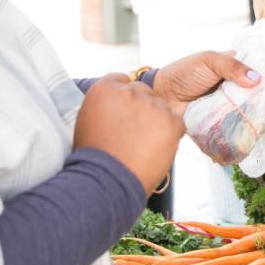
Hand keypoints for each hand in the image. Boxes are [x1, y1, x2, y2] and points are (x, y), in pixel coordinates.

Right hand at [74, 76, 182, 192]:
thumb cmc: (93, 159)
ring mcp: (152, 105)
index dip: (124, 99)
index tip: (124, 112)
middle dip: (141, 109)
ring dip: (157, 121)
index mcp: (105, 89)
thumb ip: (105, 107)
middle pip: (143, 92)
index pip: (121, 82)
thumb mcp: (87, 122)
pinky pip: (177, 122)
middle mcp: (129, 92)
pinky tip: (156, 149)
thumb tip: (117, 107)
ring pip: (161, 107)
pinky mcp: (171, 121)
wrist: (106, 183)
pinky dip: (171, 134)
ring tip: (144, 146)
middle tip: (135, 133)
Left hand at [152, 51, 258, 113]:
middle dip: (264, 95)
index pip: (256, 67)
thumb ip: (232, 66)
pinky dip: (244, 123)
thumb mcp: (208, 61)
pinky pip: (237, 121)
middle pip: (255, 89)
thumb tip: (256, 79)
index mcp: (232, 64)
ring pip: (248, 106)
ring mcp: (228, 102)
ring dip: (255, 110)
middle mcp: (233, 83)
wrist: (162, 97)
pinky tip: (254, 126)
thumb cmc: (183, 73)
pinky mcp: (222, 118)